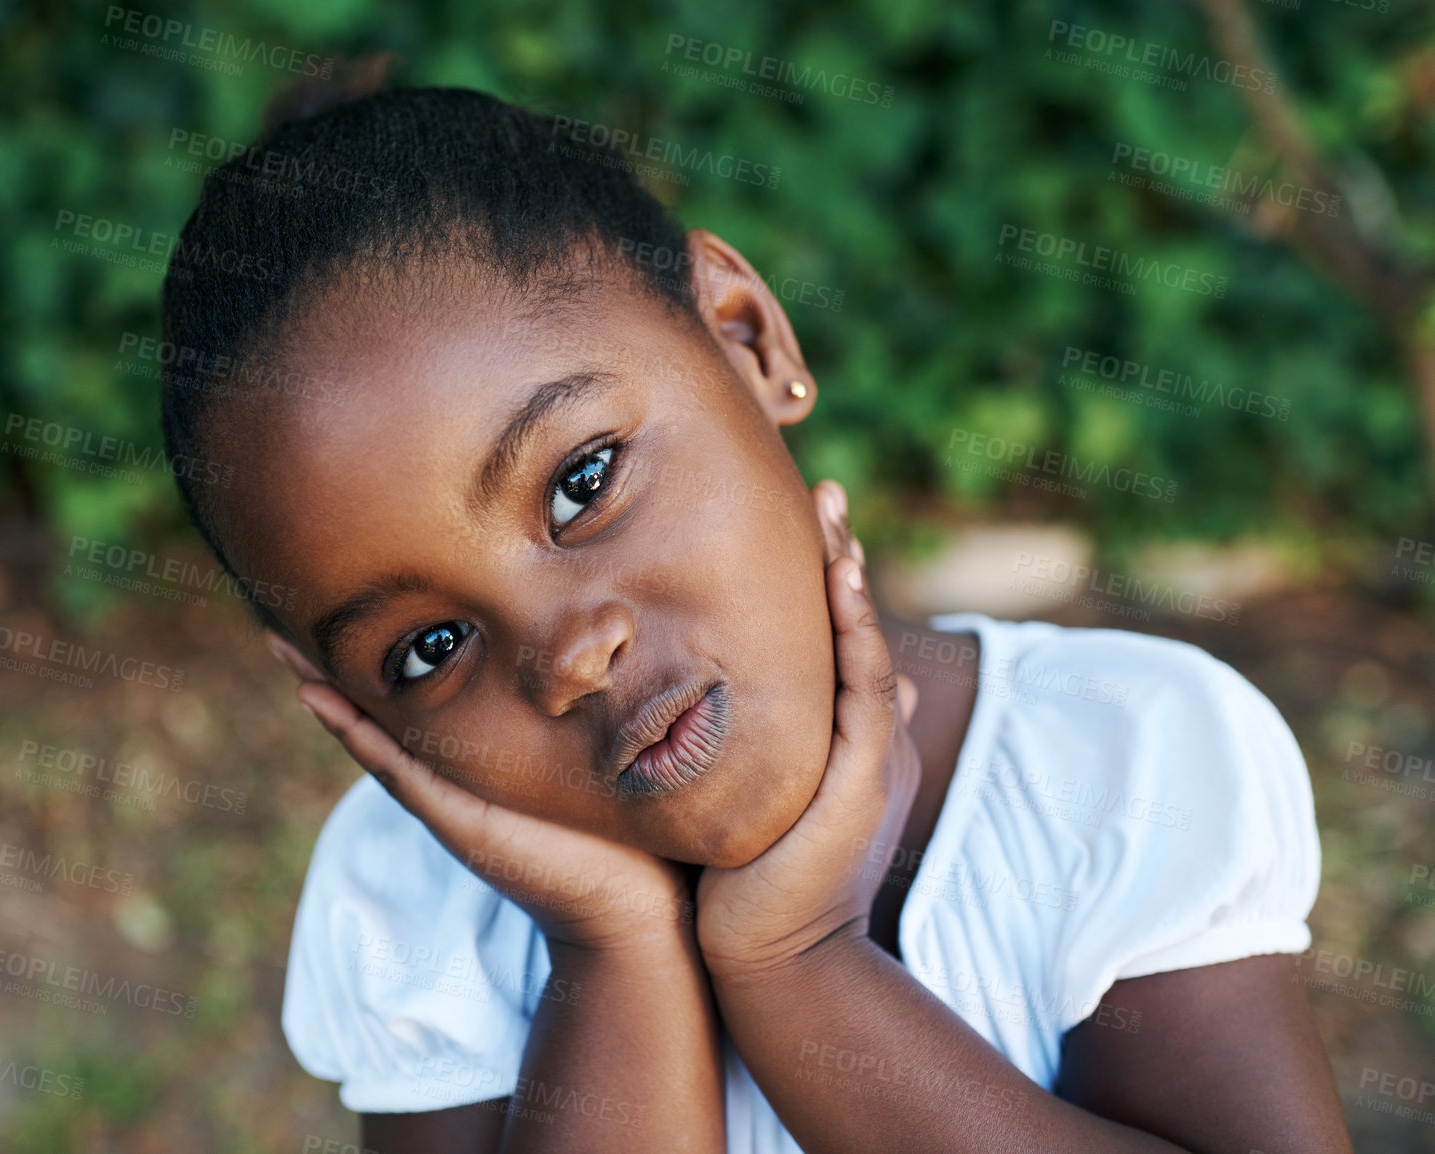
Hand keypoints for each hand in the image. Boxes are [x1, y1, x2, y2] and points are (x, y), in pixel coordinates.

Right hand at [269, 637, 700, 954]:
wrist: (637, 903)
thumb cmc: (622, 825)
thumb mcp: (588, 750)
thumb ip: (574, 710)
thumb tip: (596, 646)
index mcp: (477, 757)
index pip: (416, 697)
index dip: (379, 656)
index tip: (344, 603)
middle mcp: (452, 778)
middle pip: (379, 713)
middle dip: (332, 668)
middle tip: (282, 619)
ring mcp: (448, 802)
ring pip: (373, 738)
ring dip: (329, 696)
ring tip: (287, 651)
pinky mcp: (459, 823)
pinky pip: (399, 771)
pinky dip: (361, 736)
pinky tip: (326, 702)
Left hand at [694, 480, 921, 974]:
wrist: (772, 960)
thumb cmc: (739, 886)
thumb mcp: (735, 798)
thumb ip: (726, 746)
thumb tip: (690, 701)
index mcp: (836, 742)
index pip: (831, 643)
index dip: (821, 582)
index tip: (798, 523)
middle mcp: (865, 739)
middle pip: (858, 630)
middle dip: (843, 559)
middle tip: (825, 493)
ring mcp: (874, 756)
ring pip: (867, 645)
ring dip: (853, 576)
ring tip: (834, 514)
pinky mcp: (869, 776)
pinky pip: (867, 684)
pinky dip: (857, 630)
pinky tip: (841, 580)